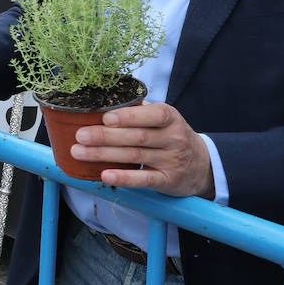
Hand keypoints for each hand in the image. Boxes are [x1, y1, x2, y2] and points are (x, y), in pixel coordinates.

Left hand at [72, 102, 214, 196]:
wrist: (204, 165)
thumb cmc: (171, 136)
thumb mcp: (163, 119)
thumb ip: (139, 111)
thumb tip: (102, 103)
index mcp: (170, 117)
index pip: (152, 114)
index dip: (128, 116)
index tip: (104, 118)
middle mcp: (173, 138)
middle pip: (137, 136)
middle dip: (105, 136)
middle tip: (80, 136)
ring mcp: (172, 160)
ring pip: (135, 156)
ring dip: (104, 155)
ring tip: (79, 152)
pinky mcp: (168, 180)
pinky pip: (143, 179)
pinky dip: (123, 178)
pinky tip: (105, 175)